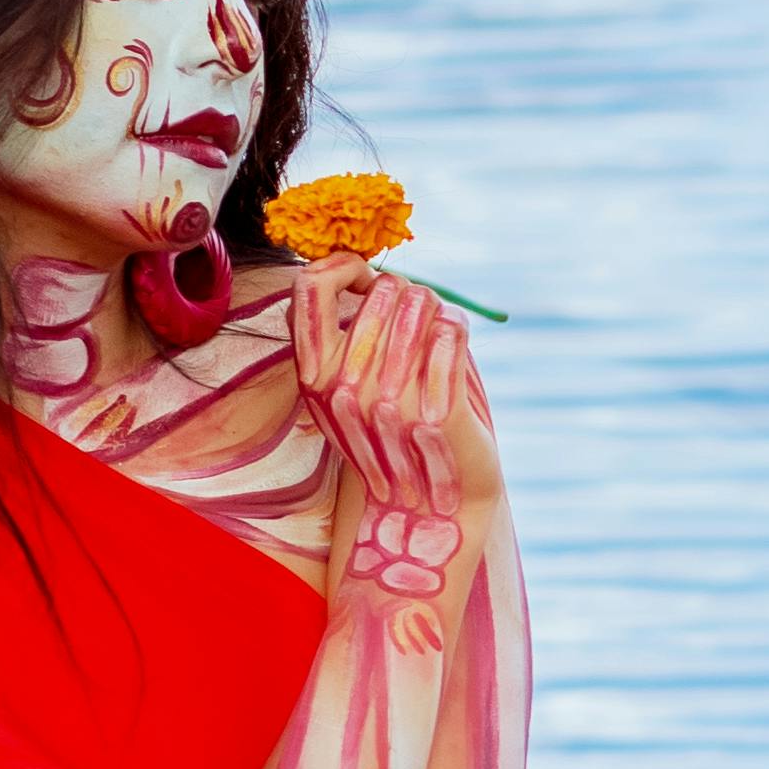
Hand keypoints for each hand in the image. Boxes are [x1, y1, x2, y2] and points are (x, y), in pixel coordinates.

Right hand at [280, 260, 502, 517]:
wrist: (431, 506)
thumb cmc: (396, 431)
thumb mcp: (350, 383)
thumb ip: (343, 329)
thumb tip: (355, 263)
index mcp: (315, 376)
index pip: (310, 287)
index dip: (342, 265)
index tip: (365, 276)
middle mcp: (346, 387)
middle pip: (383, 287)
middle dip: (407, 293)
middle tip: (415, 323)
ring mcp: (391, 401)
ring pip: (422, 301)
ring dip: (435, 311)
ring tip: (434, 339)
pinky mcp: (438, 413)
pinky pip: (453, 330)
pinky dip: (459, 332)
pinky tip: (455, 350)